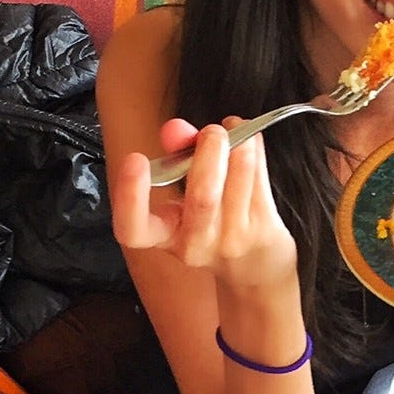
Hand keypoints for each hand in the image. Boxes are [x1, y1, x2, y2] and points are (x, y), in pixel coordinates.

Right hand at [111, 117, 297, 290]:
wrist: (255, 266)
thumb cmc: (213, 224)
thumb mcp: (183, 199)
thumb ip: (176, 159)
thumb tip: (177, 129)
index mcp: (164, 236)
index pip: (133, 229)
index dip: (129, 196)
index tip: (135, 159)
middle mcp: (196, 245)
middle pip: (202, 197)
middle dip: (208, 155)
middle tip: (212, 131)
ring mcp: (232, 240)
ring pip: (238, 181)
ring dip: (239, 145)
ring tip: (234, 127)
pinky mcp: (263, 231)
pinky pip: (260, 181)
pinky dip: (254, 151)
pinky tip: (249, 139)